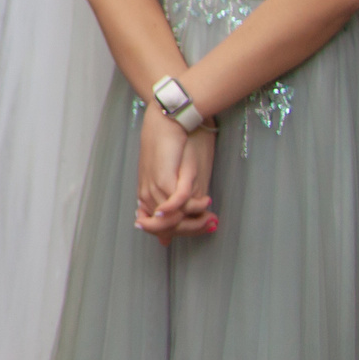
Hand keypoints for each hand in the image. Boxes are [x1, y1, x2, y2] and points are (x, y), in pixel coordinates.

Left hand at [134, 106, 218, 245]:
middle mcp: (147, 195)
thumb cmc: (173, 148)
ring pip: (175, 219)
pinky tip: (206, 200)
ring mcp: (154, 189)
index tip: (205, 226)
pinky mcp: (164, 180)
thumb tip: (167, 237)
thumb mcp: (175, 178)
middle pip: (169, 228)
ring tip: (211, 210)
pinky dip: (195, 205)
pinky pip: (180, 204)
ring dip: (197, 218)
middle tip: (212, 221)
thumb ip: (174, 203)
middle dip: (194, 229)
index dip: (185, 232)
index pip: (162, 229)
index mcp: (146, 196)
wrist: (167, 122)